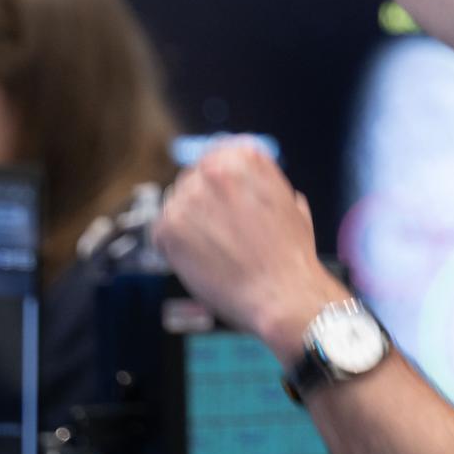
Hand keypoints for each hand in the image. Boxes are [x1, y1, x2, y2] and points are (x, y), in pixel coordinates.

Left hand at [152, 140, 348, 361]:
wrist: (282, 295)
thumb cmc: (290, 256)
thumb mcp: (289, 202)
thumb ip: (263, 183)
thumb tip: (254, 179)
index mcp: (243, 158)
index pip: (215, 159)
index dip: (217, 187)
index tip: (221, 205)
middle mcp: (213, 169)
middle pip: (192, 181)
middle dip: (202, 207)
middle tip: (220, 235)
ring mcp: (189, 197)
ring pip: (176, 206)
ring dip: (189, 226)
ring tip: (215, 252)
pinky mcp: (169, 226)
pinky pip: (162, 232)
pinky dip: (175, 249)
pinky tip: (201, 262)